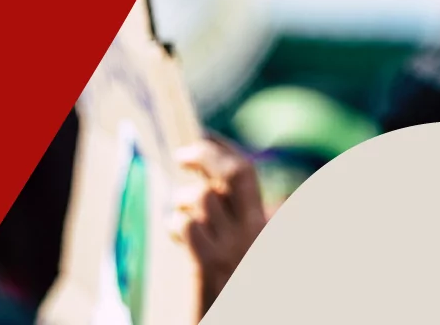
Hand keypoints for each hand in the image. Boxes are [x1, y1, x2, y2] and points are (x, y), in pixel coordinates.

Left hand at [172, 136, 266, 313]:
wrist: (231, 316)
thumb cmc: (230, 285)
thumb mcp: (240, 247)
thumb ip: (231, 217)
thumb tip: (205, 184)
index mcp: (262, 223)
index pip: (246, 172)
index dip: (224, 147)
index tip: (205, 134)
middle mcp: (254, 231)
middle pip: (235, 173)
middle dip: (207, 153)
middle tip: (183, 154)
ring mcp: (234, 248)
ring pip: (205, 198)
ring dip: (183, 198)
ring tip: (179, 208)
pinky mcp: (210, 266)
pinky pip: (189, 226)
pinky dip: (177, 224)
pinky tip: (177, 234)